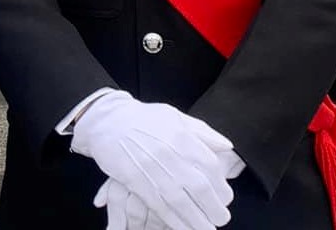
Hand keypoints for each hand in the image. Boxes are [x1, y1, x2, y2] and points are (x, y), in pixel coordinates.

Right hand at [71, 91, 235, 229]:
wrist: (108, 120)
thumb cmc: (143, 118)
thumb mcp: (175, 116)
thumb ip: (202, 131)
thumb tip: (227, 146)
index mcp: (182, 136)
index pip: (210, 165)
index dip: (221, 185)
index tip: (225, 197)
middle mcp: (170, 153)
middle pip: (200, 187)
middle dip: (214, 208)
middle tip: (221, 218)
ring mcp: (153, 168)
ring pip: (181, 201)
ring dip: (197, 220)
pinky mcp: (136, 181)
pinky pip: (159, 205)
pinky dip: (174, 220)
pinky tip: (184, 227)